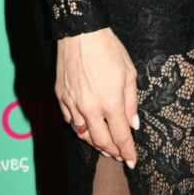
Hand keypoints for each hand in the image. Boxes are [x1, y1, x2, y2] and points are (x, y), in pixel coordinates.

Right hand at [56, 28, 138, 164]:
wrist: (81, 33)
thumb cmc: (109, 50)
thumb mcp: (129, 73)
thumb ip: (131, 102)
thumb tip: (133, 124)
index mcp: (110, 102)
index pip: (120, 136)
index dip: (127, 151)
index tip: (132, 161)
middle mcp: (90, 108)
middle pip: (101, 141)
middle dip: (112, 152)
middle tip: (120, 156)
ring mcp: (72, 104)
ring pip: (83, 134)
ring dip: (95, 144)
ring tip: (104, 148)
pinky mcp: (60, 98)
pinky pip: (70, 121)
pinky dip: (80, 128)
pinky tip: (86, 129)